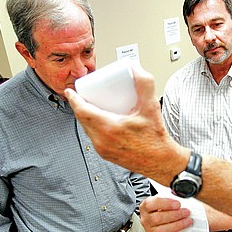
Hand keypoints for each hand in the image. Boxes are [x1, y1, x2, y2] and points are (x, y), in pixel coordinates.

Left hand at [65, 64, 188, 185]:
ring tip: (91, 106)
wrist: (161, 162)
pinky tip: (100, 122)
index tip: (70, 91)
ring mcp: (103, 149)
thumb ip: (144, 84)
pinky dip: (93, 127)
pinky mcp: (106, 154)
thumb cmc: (156, 140)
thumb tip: (135, 69)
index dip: (74, 99)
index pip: (82, 111)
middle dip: (80, 106)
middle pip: (82, 120)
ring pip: (87, 129)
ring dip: (86, 117)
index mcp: (108, 128)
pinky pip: (93, 137)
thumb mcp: (151, 107)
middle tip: (83, 95)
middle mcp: (102, 140)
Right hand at [139, 196, 193, 231]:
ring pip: (160, 231)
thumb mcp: (164, 199)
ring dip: (176, 226)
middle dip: (175, 215)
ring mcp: (150, 231)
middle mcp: (146, 220)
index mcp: (145, 207)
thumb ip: (170, 198)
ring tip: (187, 222)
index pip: (150, 204)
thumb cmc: (162, 208)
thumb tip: (183, 199)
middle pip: (157, 218)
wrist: (157, 217)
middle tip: (186, 212)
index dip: (165, 204)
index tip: (178, 204)